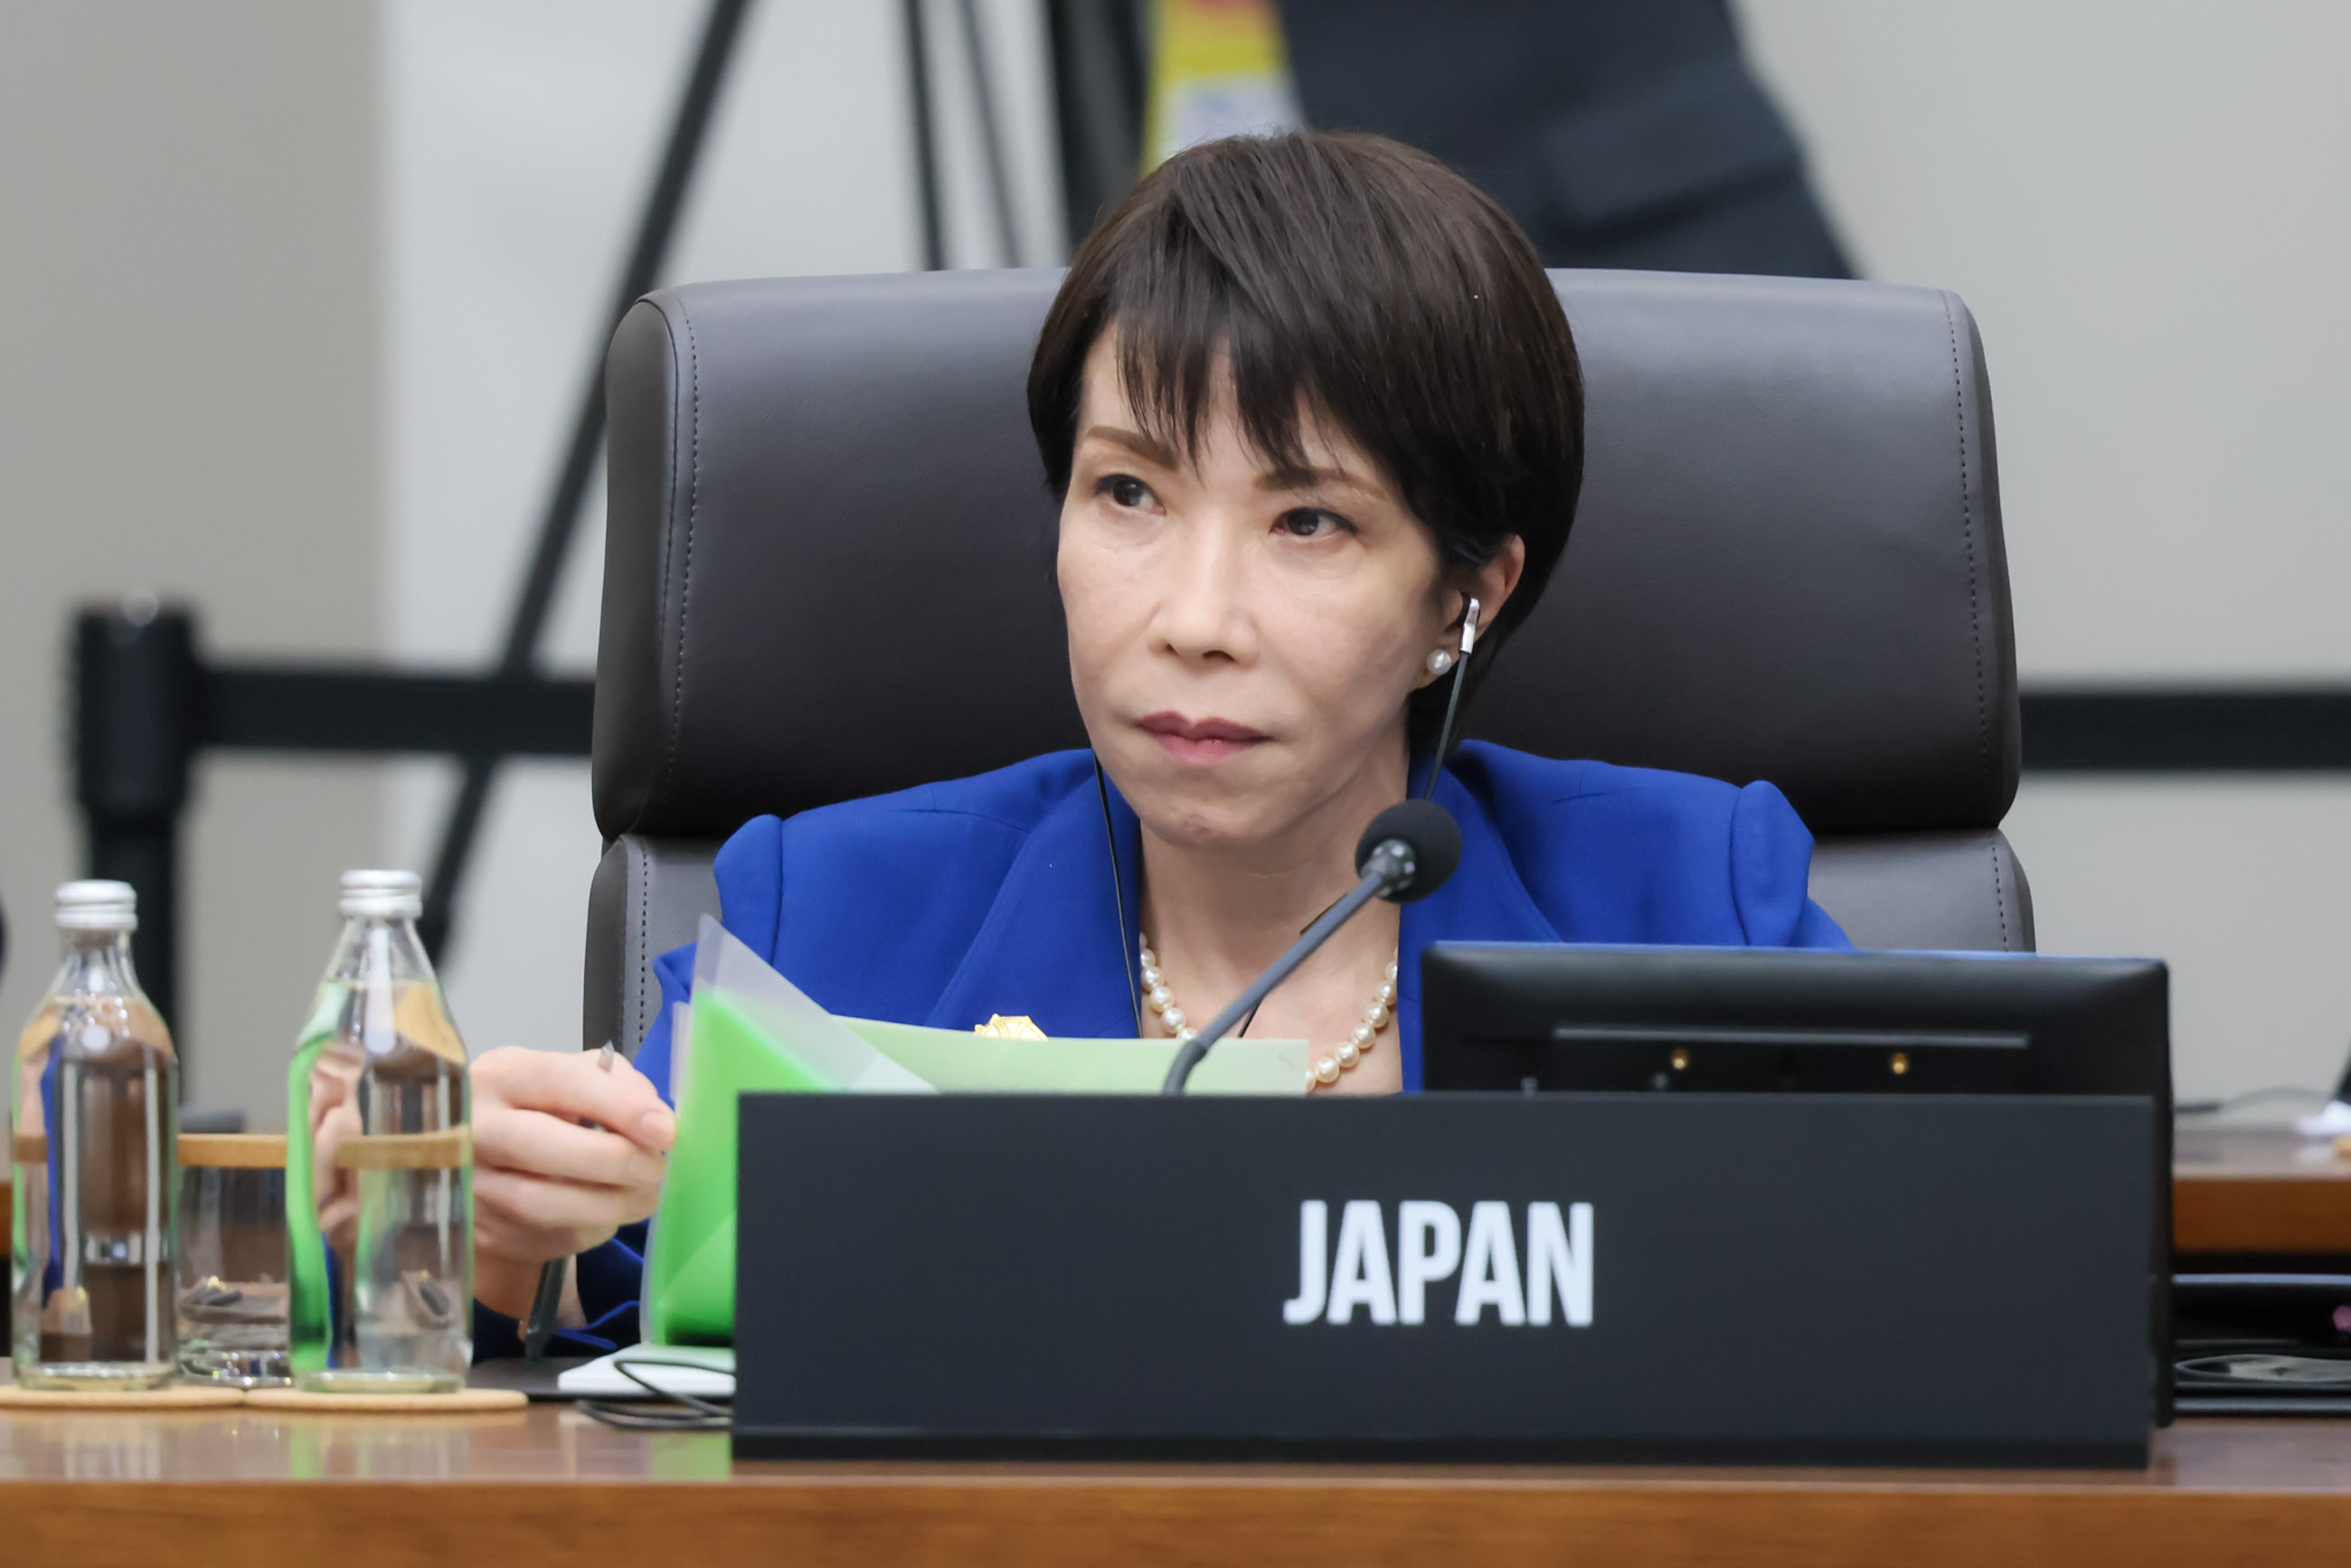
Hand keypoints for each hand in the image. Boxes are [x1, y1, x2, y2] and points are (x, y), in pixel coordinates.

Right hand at [470, 1045, 675, 1320]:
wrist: (486, 1167)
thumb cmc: (540, 1111)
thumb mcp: (569, 1080)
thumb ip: (613, 1082)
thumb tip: (650, 1112)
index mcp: (500, 1076)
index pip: (559, 1080)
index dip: (617, 1105)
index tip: (664, 1129)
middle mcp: (472, 1127)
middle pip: (538, 1144)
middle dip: (611, 1159)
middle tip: (655, 1168)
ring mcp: (468, 1184)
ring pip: (540, 1201)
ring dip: (608, 1204)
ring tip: (646, 1196)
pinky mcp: (480, 1232)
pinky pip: (545, 1237)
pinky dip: (592, 1228)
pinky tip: (610, 1214)